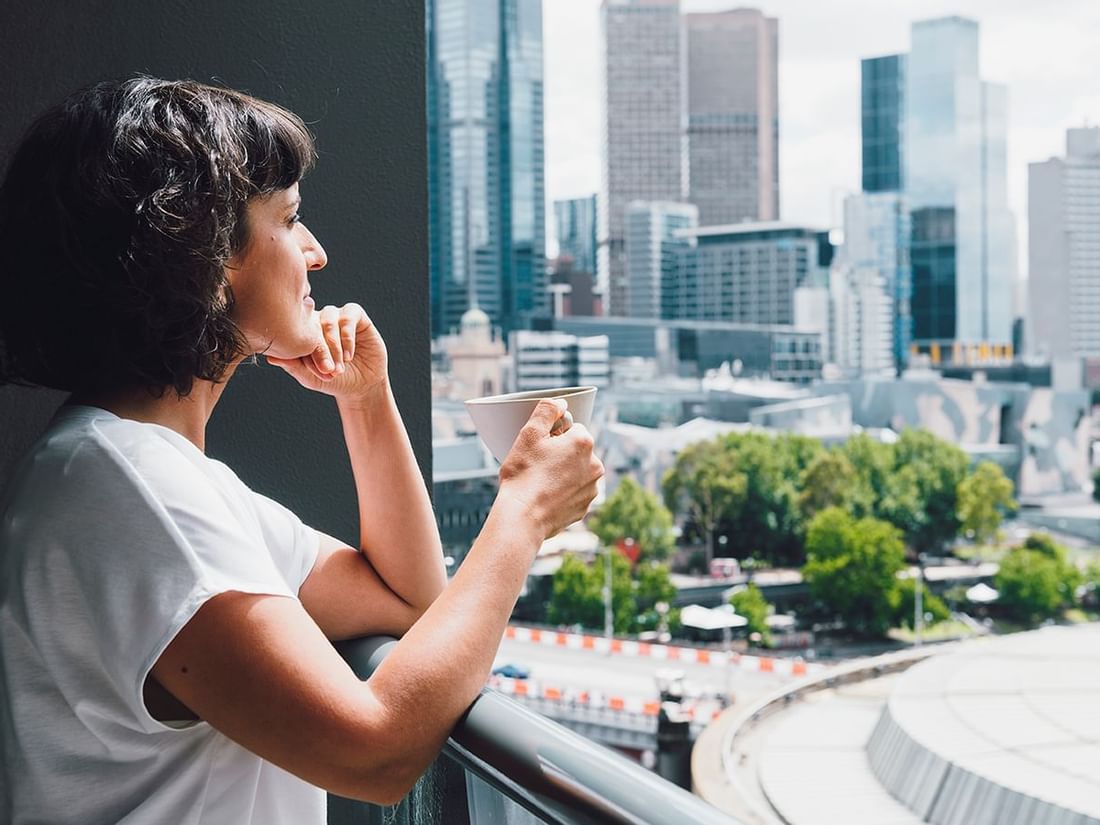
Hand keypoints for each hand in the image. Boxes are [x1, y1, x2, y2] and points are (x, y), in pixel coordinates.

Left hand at [266, 303, 388, 404]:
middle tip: (327, 370)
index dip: (304, 350)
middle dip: (321, 350)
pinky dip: (347, 338)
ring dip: (334, 345)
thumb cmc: (332, 380)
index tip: (314, 370)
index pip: (298, 331)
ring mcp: (337, 315)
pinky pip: (348, 318)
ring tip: (339, 366)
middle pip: (313, 324)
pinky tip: (348, 356)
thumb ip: (292, 365)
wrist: (361, 385)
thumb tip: (270, 357)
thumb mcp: (310, 377)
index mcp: (304, 331)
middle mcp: (319, 319)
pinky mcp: (356, 315)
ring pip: (329, 319)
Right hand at [496, 399, 604, 541]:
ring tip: (541, 481)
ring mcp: (592, 488)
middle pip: (576, 450)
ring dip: (563, 472)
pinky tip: (546, 496)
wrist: (522, 518)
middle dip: (561, 453)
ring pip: (577, 471)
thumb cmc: (523, 475)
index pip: (571, 428)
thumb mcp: (529, 434)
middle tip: (538, 464)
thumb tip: (561, 402)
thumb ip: (546, 410)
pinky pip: (574, 492)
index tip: (540, 447)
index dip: (553, 435)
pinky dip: (563, 492)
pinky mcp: (584, 507)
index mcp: (584, 442)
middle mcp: (595, 464)